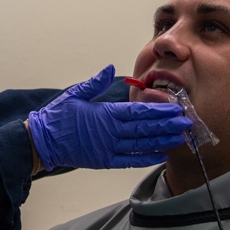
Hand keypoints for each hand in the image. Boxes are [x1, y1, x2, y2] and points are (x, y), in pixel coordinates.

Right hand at [28, 65, 190, 170]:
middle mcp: (111, 132)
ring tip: (180, 138)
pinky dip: (146, 158)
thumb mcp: (76, 93)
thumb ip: (96, 82)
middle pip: (145, 128)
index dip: (159, 110)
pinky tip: (161, 155)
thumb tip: (110, 68)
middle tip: (187, 122)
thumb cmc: (58, 116)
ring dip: (162, 140)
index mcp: (105, 113)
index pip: (139, 111)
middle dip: (168, 124)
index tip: (175, 108)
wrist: (42, 141)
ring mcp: (108, 148)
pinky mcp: (104, 161)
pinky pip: (130, 160)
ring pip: (141, 144)